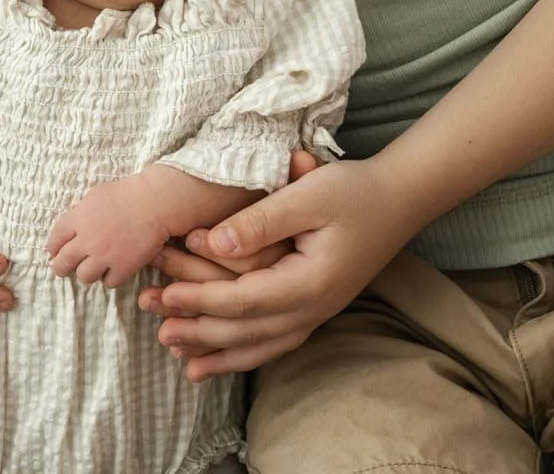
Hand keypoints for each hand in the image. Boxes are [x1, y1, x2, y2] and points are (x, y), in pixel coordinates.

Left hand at [48, 172, 171, 287]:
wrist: (155, 203)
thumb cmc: (128, 193)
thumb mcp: (96, 195)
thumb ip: (81, 213)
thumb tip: (74, 227)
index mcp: (78, 219)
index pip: (55, 240)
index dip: (54, 249)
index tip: (56, 253)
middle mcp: (87, 240)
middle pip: (63, 263)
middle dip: (61, 268)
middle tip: (65, 269)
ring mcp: (104, 256)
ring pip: (84, 277)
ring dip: (88, 272)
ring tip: (95, 267)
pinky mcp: (123, 268)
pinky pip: (108, 282)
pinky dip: (111, 277)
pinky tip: (115, 268)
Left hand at [147, 156, 413, 381]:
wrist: (399, 199)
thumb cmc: (353, 191)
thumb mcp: (307, 194)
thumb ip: (260, 220)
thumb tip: (212, 242)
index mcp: (309, 282)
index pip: (243, 300)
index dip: (200, 299)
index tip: (162, 294)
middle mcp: (314, 308)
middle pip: (246, 330)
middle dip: (197, 329)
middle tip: (154, 323)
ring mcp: (317, 314)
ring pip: (260, 346)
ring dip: (218, 353)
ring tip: (180, 362)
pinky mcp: (316, 309)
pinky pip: (275, 343)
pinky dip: (245, 355)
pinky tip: (221, 362)